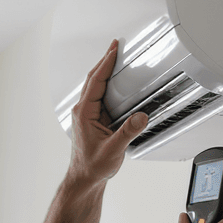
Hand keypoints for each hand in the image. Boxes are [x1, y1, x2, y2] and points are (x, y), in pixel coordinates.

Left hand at [67, 40, 148, 184]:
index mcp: (84, 114)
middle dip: (105, 60)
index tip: (114, 50)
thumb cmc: (92, 166)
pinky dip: (107, 84)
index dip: (106, 64)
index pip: (95, 82)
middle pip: (93, 79)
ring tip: (116, 57)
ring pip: (95, 86)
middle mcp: (82, 111)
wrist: (84, 178)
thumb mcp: (113, 149)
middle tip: (116, 45)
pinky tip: (116, 81)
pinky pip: (100, 96)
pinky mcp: (92, 119)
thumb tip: (140, 117)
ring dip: (105, 70)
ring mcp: (86, 114)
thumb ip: (128, 132)